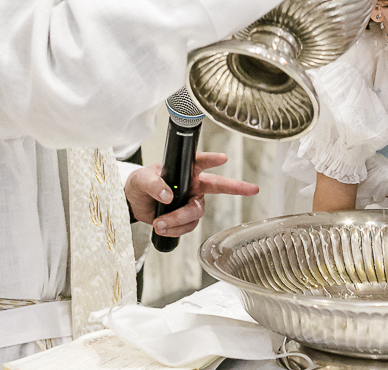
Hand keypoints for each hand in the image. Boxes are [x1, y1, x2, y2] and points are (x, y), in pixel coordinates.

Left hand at [124, 152, 258, 237]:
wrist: (134, 204)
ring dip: (178, 220)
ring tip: (159, 223)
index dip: (212, 159)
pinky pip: (187, 227)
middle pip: (217, 185)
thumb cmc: (140, 184)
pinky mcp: (186, 218)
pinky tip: (161, 227)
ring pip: (196, 213)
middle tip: (253, 189)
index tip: (223, 158)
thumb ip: (153, 185)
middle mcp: (193, 184)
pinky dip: (174, 229)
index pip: (200, 161)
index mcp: (185, 169)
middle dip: (236, 187)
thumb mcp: (141, 180)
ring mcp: (192, 202)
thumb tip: (167, 196)